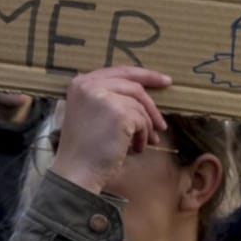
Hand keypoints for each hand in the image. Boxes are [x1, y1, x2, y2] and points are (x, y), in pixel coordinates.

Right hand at [49, 66, 173, 195]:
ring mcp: (104, 97)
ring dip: (146, 127)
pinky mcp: (119, 113)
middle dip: (152, 105)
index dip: (144, 75)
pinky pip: (142, 120)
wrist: (76, 170)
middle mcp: (90, 85)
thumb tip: (140, 95)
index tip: (163, 81)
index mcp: (80, 83)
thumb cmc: (84, 148)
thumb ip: (105, 97)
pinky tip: (136, 148)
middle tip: (162, 123)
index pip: (119, 71)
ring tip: (145, 143)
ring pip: (139, 105)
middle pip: (133, 85)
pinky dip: (143, 136)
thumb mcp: (88, 113)